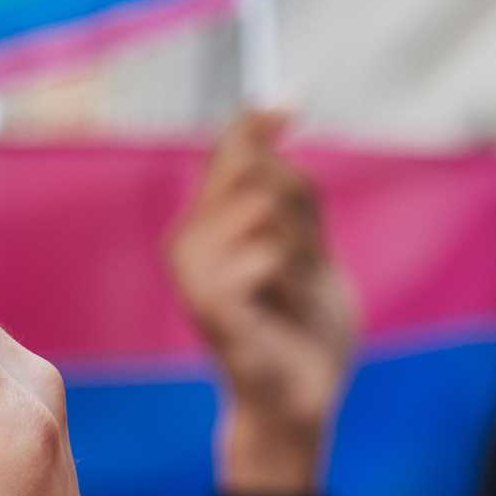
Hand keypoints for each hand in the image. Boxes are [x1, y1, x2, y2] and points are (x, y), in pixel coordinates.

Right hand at [167, 111, 354, 495]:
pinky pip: (268, 253)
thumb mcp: (308, 244)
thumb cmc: (303, 327)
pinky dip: (293, 279)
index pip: (224, 151)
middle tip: (306, 260)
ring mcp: (192, 272)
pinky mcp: (208, 302)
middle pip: (252, 169)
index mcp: (206, 225)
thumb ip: (291, 190)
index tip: (294, 99)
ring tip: (292, 292)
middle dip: (297, 207)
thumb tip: (277, 110)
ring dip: (301, 250)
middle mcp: (187, 242)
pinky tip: (282, 310)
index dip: (256, 120)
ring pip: (266, 208)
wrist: (303, 397)